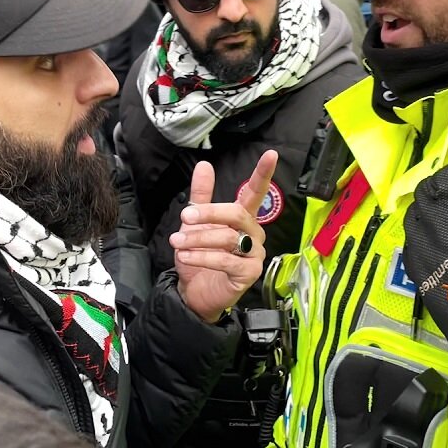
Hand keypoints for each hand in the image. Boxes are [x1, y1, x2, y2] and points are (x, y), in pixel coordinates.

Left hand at [169, 150, 276, 323]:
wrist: (193, 292)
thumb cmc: (199, 256)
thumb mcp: (195, 224)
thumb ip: (201, 196)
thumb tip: (204, 165)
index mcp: (242, 218)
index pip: (255, 192)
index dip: (262, 174)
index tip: (271, 154)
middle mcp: (253, 234)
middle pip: (237, 213)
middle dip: (209, 213)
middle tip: (185, 216)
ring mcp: (253, 254)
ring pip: (228, 238)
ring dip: (198, 239)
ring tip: (177, 243)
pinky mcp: (248, 274)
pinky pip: (225, 260)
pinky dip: (202, 257)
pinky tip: (185, 257)